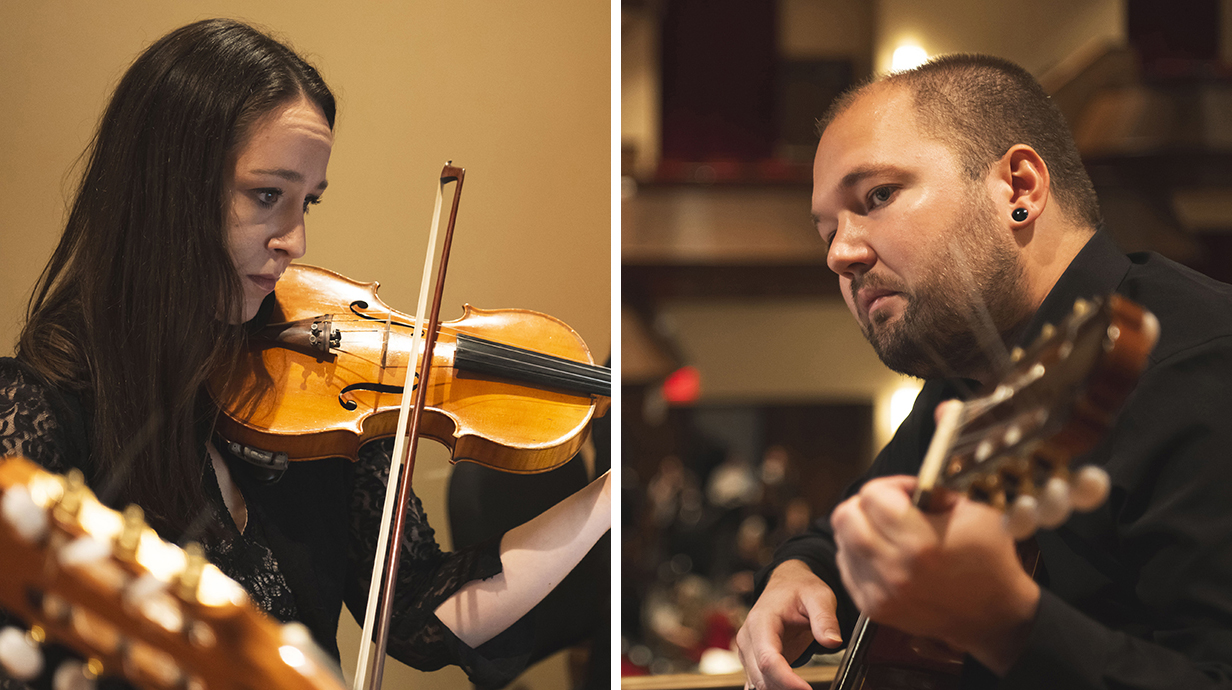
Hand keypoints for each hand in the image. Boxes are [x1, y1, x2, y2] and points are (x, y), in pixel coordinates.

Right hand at [735, 560, 842, 689]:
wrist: (787, 585)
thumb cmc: (799, 588)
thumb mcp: (819, 596)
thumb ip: (825, 618)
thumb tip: (832, 641)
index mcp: (761, 621)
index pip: (768, 659)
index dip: (787, 680)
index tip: (808, 689)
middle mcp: (749, 638)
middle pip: (762, 676)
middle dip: (786, 689)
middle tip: (812, 689)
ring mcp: (749, 651)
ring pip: (759, 683)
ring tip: (805, 687)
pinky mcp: (754, 660)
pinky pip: (759, 682)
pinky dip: (775, 689)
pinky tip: (791, 688)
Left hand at [830, 475, 1039, 674]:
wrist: (995, 616)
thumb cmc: (990, 561)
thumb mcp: (974, 512)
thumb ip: (936, 490)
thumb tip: (906, 485)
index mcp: (920, 543)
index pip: (872, 495)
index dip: (892, 486)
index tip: (909, 494)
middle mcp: (894, 570)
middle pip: (845, 517)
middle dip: (867, 505)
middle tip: (890, 509)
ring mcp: (881, 592)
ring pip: (842, 541)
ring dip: (860, 529)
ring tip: (889, 533)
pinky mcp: (874, 608)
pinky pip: (846, 567)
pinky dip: (860, 555)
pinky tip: (884, 554)